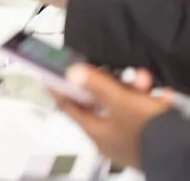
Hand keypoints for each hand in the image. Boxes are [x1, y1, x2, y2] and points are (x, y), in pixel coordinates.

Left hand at [53, 64, 171, 170]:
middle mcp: (110, 138)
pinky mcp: (146, 139)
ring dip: (133, 91)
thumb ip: (96, 85)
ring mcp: (128, 139)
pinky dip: (149, 102)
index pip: (69, 107)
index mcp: (96, 132)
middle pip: (99, 103)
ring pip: (124, 107)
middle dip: (109, 84)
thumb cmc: (150, 136)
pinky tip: (160, 95)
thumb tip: (73, 73)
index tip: (50, 76)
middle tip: (115, 74)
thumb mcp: (121, 103)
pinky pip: (143, 115)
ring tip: (144, 80)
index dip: (60, 89)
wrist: (184, 154)